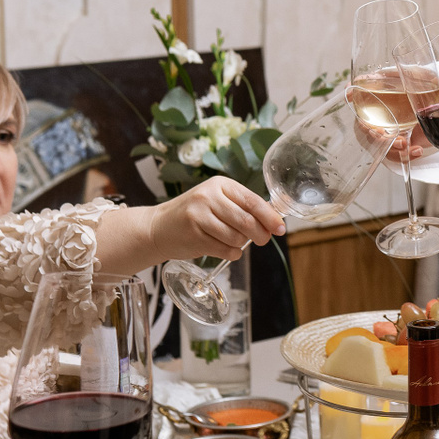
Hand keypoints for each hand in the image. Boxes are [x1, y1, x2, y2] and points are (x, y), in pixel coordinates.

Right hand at [147, 175, 284, 262]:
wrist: (158, 227)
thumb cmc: (194, 215)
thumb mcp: (216, 201)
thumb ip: (242, 208)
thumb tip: (273, 222)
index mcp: (220, 185)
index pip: (252, 201)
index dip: (270, 217)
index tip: (281, 228)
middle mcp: (208, 197)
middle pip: (247, 221)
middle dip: (260, 235)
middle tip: (262, 240)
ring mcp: (199, 216)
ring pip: (237, 237)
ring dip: (241, 245)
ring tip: (233, 242)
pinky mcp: (193, 235)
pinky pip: (225, 250)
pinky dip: (231, 253)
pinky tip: (224, 249)